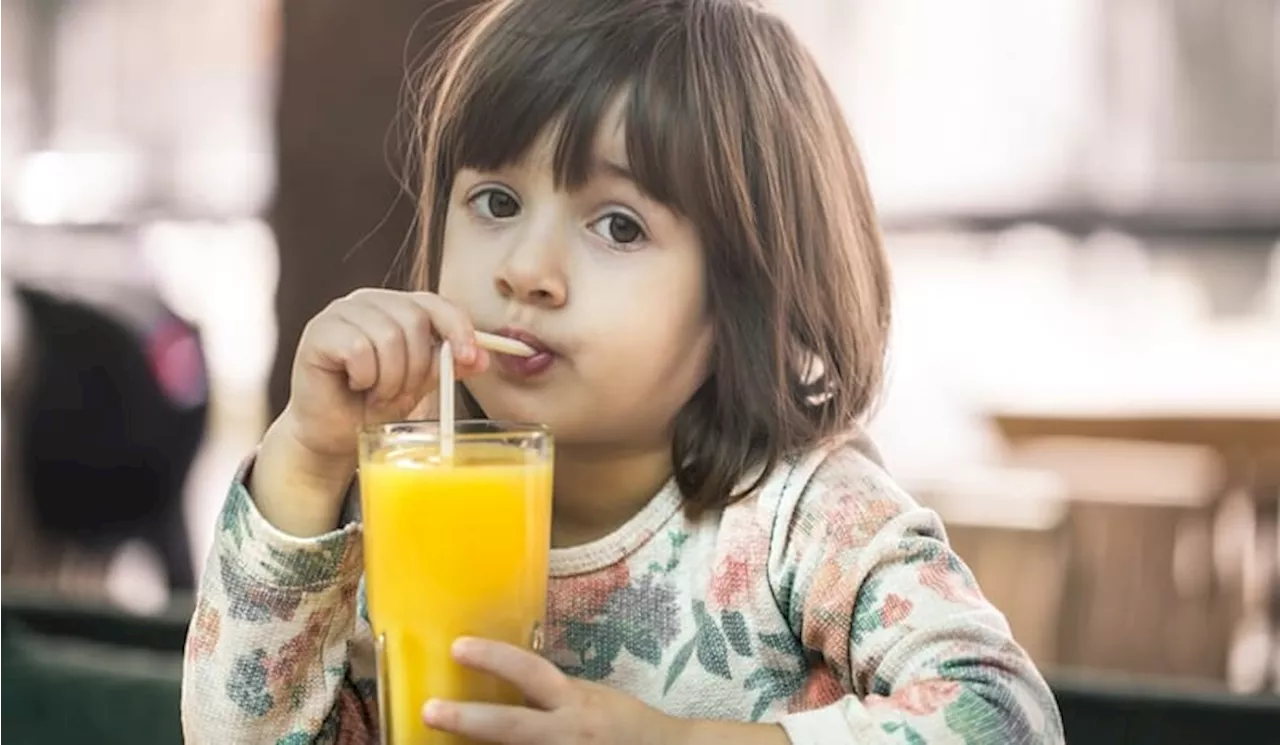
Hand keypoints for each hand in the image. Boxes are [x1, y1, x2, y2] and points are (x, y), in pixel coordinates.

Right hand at [254, 289, 487, 535]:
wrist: (334, 435)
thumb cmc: (373, 405)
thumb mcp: (420, 382)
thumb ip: (447, 364)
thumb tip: (483, 356)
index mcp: (396, 306)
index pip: (436, 303)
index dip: (458, 329)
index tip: (470, 358)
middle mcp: (368, 301)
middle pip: (414, 320)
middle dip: (416, 367)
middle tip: (402, 392)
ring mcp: (340, 313)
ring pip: (388, 336)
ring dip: (390, 378)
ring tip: (378, 393)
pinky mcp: (318, 332)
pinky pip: (358, 349)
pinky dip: (365, 378)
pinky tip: (355, 386)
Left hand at [422, 638, 683, 744]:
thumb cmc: (627, 726)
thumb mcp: (591, 699)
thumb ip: (553, 696)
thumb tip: (505, 684)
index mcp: (575, 702)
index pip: (530, 672)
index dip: (494, 658)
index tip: (457, 647)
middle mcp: (568, 734)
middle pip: (510, 727)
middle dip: (466, 720)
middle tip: (429, 711)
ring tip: (440, 743)